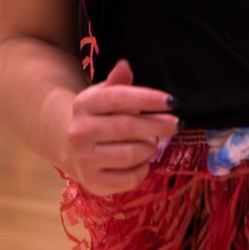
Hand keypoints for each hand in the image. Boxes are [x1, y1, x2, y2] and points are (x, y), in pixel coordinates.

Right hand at [65, 59, 179, 194]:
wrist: (72, 147)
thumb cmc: (98, 117)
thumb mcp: (105, 95)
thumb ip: (118, 83)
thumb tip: (124, 66)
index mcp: (84, 104)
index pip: (118, 98)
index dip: (148, 99)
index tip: (172, 102)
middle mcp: (79, 132)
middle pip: (127, 127)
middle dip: (157, 125)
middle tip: (176, 124)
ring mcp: (84, 160)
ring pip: (130, 154)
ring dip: (150, 147)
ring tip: (154, 141)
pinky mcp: (93, 183)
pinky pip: (129, 178)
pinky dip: (143, 169)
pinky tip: (144, 160)